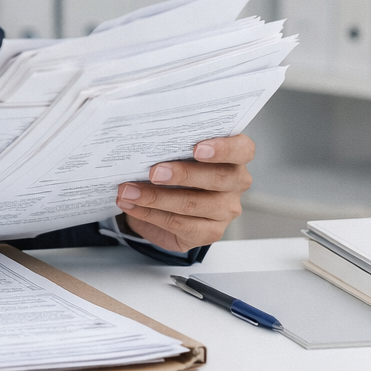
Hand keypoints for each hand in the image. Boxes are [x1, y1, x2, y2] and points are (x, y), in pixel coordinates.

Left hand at [115, 135, 254, 252]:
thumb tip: (139, 139)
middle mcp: (235, 183)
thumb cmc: (173, 170)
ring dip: (155, 198)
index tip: (197, 148)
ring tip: (128, 191)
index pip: (242, 149)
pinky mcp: (210, 232)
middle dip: (182, 174)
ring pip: (193, 204)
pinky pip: (179, 224)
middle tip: (154, 172)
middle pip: (217, 178)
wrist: (163, 206)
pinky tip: (133, 206)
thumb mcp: (173, 153)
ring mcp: (225, 209)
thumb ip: (169, 144)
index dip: (223, 148)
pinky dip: (151, 214)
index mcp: (233, 156)